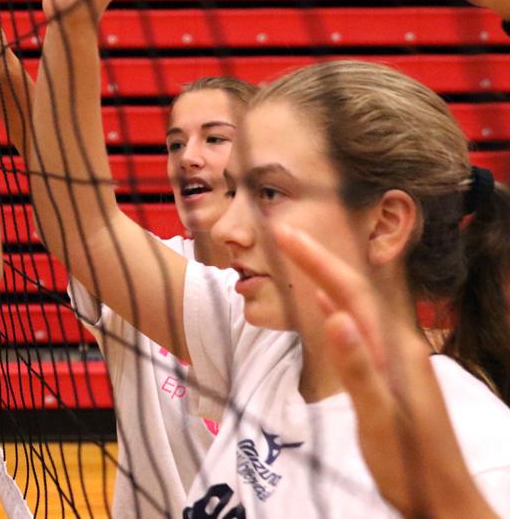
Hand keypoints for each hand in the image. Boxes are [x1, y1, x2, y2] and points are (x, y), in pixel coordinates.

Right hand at [275, 224, 498, 518]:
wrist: (442, 500)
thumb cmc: (411, 466)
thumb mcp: (378, 417)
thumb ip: (358, 367)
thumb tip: (335, 315)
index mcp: (396, 349)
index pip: (351, 291)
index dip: (316, 259)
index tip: (284, 234)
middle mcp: (399, 345)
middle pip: (354, 290)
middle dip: (318, 258)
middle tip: (282, 233)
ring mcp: (395, 359)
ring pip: (355, 304)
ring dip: (324, 276)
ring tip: (297, 255)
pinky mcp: (389, 373)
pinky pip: (359, 326)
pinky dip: (336, 306)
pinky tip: (326, 302)